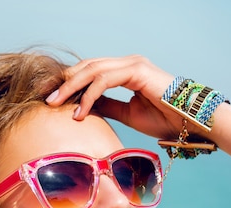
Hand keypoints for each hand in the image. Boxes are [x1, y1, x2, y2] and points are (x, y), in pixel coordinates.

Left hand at [47, 55, 186, 139]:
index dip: (68, 82)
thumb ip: (107, 106)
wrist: (188, 122)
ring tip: (55, 104)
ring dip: (70, 88)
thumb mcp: (127, 114)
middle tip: (43, 96)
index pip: (90, 71)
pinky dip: (88, 96)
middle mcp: (127, 63)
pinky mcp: (136, 70)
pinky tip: (79, 112)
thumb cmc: (163, 119)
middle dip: (63, 81)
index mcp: (124, 71)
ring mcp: (132, 64)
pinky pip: (104, 81)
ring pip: (92, 70)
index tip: (50, 96)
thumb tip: (84, 109)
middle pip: (86, 66)